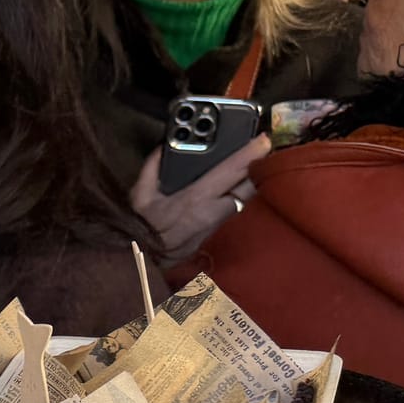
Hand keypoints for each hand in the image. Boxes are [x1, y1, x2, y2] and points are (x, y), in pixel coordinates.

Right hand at [131, 134, 270, 258]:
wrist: (144, 262)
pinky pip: (236, 212)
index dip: (250, 153)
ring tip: (255, 168)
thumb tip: (163, 147)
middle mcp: (213, 212)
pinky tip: (239, 190)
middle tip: (264, 151)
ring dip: (252, 184)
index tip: (263, 139)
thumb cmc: (142, 230)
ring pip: (246, 201)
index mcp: (195, 198)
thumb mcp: (139, 196)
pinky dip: (242, 199)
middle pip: (249, 186)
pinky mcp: (218, 235)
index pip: (232, 172)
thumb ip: (151, 168)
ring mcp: (219, 225)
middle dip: (259, 167)